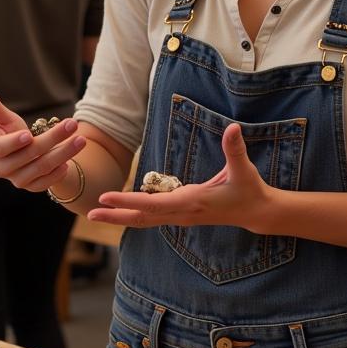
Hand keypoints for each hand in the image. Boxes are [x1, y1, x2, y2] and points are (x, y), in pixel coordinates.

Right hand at [0, 88, 84, 192]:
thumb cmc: (11, 130)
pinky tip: (69, 162)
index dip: (13, 143)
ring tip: (80, 139)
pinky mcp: (30, 187)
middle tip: (73, 124)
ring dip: (64, 153)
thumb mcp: (4, 118)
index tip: (28, 135)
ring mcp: (15, 180)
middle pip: (28, 154)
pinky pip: (46, 182)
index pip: (0, 148)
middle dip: (52, 138)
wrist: (24, 151)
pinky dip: (58, 173)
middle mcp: (0, 168)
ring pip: (42, 167)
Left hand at [88, 123, 269, 228]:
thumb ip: (236, 149)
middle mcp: (182, 213)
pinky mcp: (181, 215)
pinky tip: (118, 210)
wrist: (257, 212)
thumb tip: (233, 128)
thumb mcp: (244, 169)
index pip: (154, 204)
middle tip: (90, 212)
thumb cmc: (249, 189)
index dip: (128, 201)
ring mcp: (180, 217)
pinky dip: (133, 214)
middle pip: (142, 217)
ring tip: (96, 212)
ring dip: (120, 216)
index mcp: (192, 202)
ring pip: (144, 220)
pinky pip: (151, 217)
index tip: (106, 197)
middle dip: (116, 215)